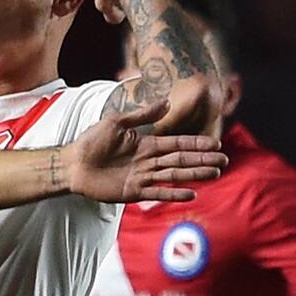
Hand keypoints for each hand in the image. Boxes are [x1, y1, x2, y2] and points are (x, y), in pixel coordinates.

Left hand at [65, 99, 225, 202]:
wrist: (71, 165)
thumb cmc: (90, 141)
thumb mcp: (116, 122)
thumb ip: (142, 115)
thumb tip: (167, 102)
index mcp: (145, 144)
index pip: (177, 143)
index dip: (196, 144)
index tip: (215, 144)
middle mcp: (147, 161)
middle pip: (180, 159)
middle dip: (202, 160)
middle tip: (224, 161)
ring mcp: (142, 177)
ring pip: (173, 175)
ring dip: (194, 174)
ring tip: (215, 174)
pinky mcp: (133, 192)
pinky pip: (157, 192)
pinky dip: (174, 193)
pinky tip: (191, 193)